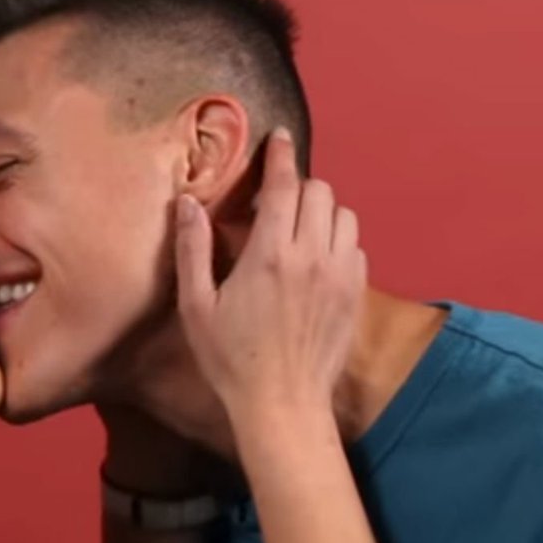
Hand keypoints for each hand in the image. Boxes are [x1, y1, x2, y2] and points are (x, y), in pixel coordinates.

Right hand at [174, 127, 365, 424]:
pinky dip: (338, 240)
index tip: (279, 138)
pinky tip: (315, 259)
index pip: (285, 186)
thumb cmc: (230, 358)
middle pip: (320, 192)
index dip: (281, 156)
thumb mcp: (196, 306)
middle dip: (299, 186)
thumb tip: (187, 203)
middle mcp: (313, 256)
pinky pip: (355, 247)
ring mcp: (341, 275)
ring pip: (343, 216)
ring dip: (321, 211)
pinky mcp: (356, 294)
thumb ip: (192, 249)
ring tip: (297, 228)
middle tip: (276, 201)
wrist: (282, 404)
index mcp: (270, 255)